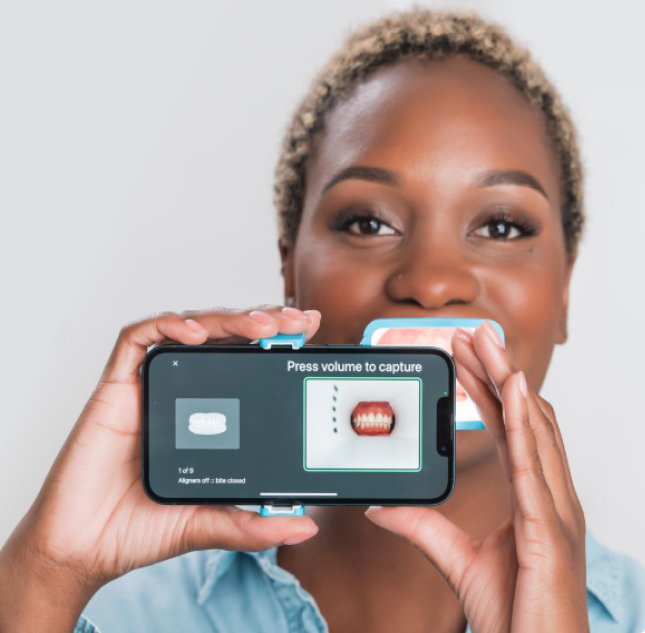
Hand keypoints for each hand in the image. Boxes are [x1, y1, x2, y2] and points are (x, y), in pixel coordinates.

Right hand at [0, 306, 321, 632]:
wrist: (82, 549)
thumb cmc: (138, 528)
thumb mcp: (209, 523)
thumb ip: (252, 525)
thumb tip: (304, 527)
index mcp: (205, 415)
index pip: (244, 363)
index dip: (274, 342)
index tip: (306, 331)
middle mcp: (179, 393)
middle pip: (222, 339)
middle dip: (262, 322)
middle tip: (296, 323)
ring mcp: (148, 387)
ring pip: (188, 329)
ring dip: (226, 319)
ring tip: (262, 325)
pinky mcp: (114, 388)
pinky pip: (136, 340)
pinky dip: (167, 326)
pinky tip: (195, 333)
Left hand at [364, 321, 588, 631]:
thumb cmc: (515, 614)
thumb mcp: (456, 559)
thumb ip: (420, 527)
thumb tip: (381, 506)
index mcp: (533, 498)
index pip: (509, 428)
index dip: (488, 389)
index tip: (467, 358)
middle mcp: (550, 495)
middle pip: (523, 416)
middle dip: (497, 369)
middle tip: (474, 331)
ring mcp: (555, 508)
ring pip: (530, 426)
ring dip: (506, 379)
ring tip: (485, 342)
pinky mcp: (549, 526)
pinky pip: (533, 463)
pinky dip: (523, 421)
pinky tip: (511, 388)